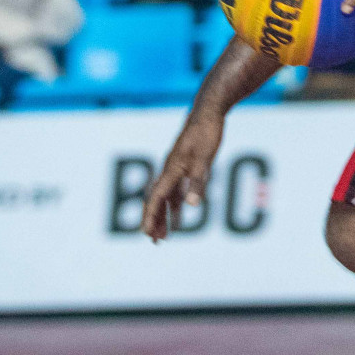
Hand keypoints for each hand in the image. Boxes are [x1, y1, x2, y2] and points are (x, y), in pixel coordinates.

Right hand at [142, 113, 224, 241]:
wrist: (208, 112)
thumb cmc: (206, 134)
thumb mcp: (205, 159)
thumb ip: (198, 182)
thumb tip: (192, 205)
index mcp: (172, 170)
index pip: (156, 198)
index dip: (150, 217)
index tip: (146, 234)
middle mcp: (170, 170)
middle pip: (157, 201)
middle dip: (154, 221)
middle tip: (155, 241)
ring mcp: (176, 168)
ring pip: (166, 198)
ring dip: (165, 216)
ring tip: (165, 236)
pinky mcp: (185, 166)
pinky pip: (176, 190)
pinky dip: (176, 205)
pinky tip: (181, 217)